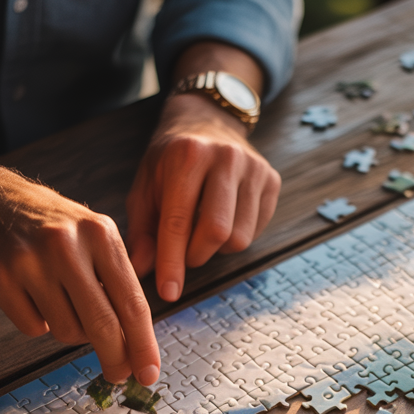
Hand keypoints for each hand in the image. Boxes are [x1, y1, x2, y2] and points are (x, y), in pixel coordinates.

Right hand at [0, 175, 159, 385]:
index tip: (149, 373)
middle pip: (101, 325)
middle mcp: (66, 245)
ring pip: (67, 331)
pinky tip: (34, 297)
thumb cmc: (58, 230)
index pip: (131, 303)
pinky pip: (33, 328)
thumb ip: (119, 286)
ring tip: (63, 303)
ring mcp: (29, 261)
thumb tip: (136, 348)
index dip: (143, 344)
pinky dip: (39, 323)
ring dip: (71, 331)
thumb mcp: (98, 239)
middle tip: (119, 375)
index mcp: (101, 234)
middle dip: (115, 358)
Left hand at [126, 93, 280, 300]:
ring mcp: (254, 168)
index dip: (172, 262)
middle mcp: (225, 157)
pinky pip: (256, 230)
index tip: (169, 292)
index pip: (179, 222)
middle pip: (217, 233)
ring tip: (203, 232)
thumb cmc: (170, 159)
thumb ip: (142, 229)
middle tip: (184, 253)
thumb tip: (141, 270)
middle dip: (196, 256)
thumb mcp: (146, 186)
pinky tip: (223, 219)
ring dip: (217, 249)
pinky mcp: (272, 180)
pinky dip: (236, 237)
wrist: (207, 121)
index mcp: (187, 155)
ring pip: (240, 237)